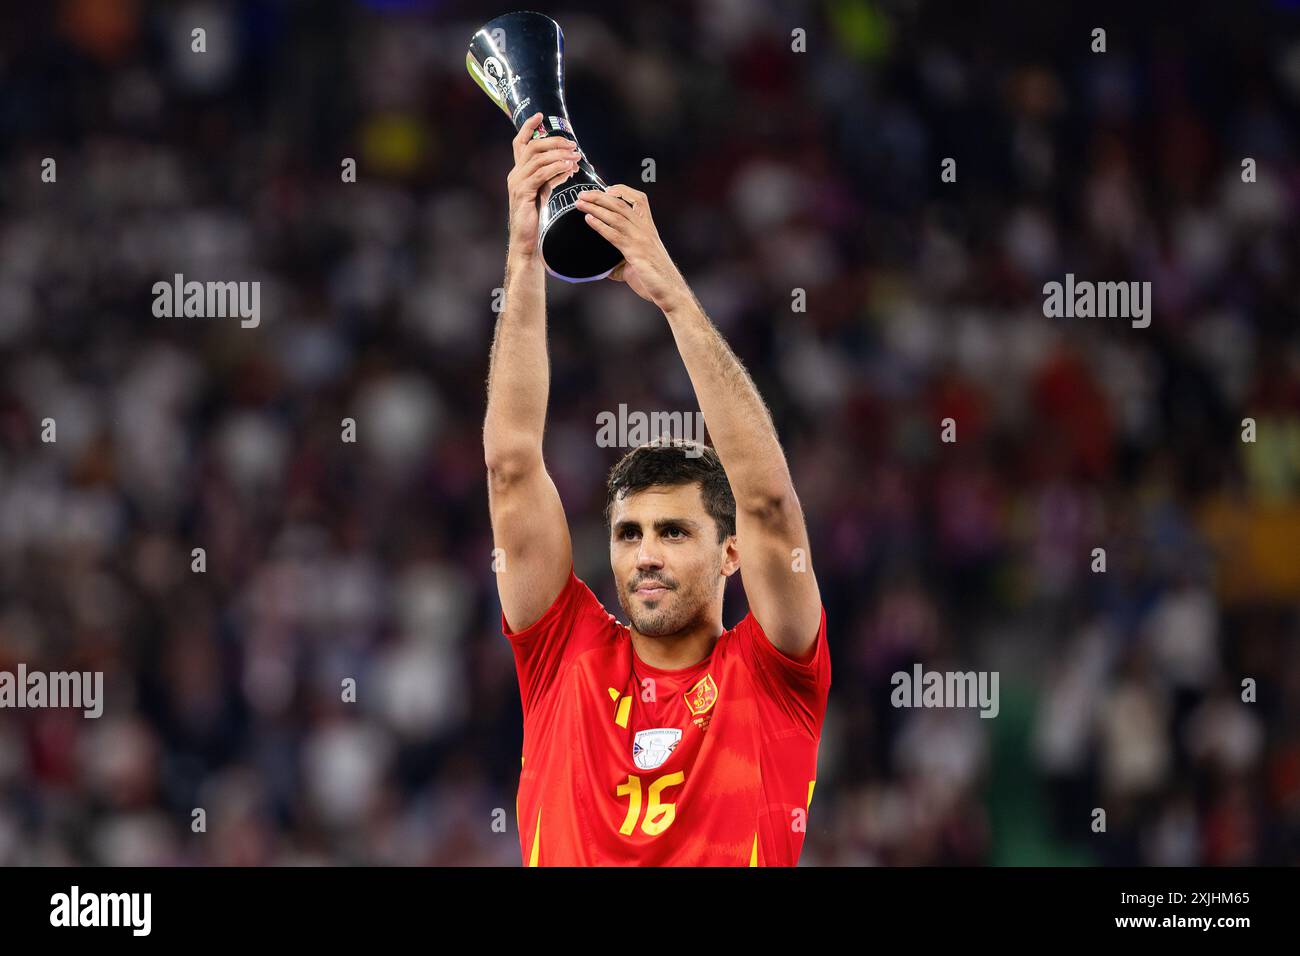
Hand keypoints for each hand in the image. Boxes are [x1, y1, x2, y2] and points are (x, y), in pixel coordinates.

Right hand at [507, 113, 580, 258]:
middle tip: (573, 145)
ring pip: (538, 158)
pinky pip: (541, 174)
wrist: (526, 241)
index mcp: (518, 172)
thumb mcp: (544, 192)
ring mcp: (517, 183)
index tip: (540, 115)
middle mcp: (515, 174)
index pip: (520, 143)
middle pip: (533, 146)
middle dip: (555, 142)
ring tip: (575, 157)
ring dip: (559, 155)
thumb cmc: (534, 218)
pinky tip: (568, 169)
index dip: (529, 127)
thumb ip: (551, 176)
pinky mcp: (523, 193)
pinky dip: (556, 168)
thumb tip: (568, 164)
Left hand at [576, 185, 688, 310]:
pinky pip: (614, 235)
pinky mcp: (635, 253)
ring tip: (580, 203)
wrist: (669, 292)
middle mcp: (645, 230)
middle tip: (582, 194)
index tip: (606, 189)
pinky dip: (600, 225)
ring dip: (596, 207)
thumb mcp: (637, 265)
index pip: (639, 199)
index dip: (623, 190)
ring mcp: (641, 240)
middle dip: (600, 196)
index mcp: (649, 229)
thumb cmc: (655, 279)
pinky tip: (589, 220)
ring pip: (616, 216)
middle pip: (621, 204)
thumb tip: (604, 268)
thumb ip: (621, 262)